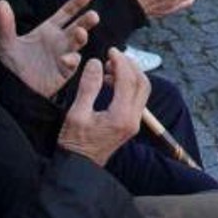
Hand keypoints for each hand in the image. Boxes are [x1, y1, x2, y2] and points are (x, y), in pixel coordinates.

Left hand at [0, 0, 97, 98]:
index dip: (77, 3)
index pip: (67, 12)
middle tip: (93, 15)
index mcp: (49, 29)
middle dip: (87, 20)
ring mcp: (64, 54)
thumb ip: (6, 23)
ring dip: (82, 37)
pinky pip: (72, 63)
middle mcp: (60, 40)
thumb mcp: (7, 43)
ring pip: (79, 43)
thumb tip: (1, 2)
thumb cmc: (12, 65)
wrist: (14, 89)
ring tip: (81, 32)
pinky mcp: (65, 71)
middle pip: (78, 25)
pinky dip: (71, 60)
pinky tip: (66, 59)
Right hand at [57, 49, 150, 165]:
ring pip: (143, 90)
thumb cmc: (74, 143)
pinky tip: (111, 81)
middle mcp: (133, 119)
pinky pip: (137, 98)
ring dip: (131, 74)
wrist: (79, 167)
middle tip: (113, 56)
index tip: (111, 50)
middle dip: (130, 65)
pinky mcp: (131, 123)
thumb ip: (88, 87)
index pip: (128, 81)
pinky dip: (129, 84)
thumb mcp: (76, 114)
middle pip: (142, 83)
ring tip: (110, 67)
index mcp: (121, 116)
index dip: (121, 62)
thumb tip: (96, 62)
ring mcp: (135, 122)